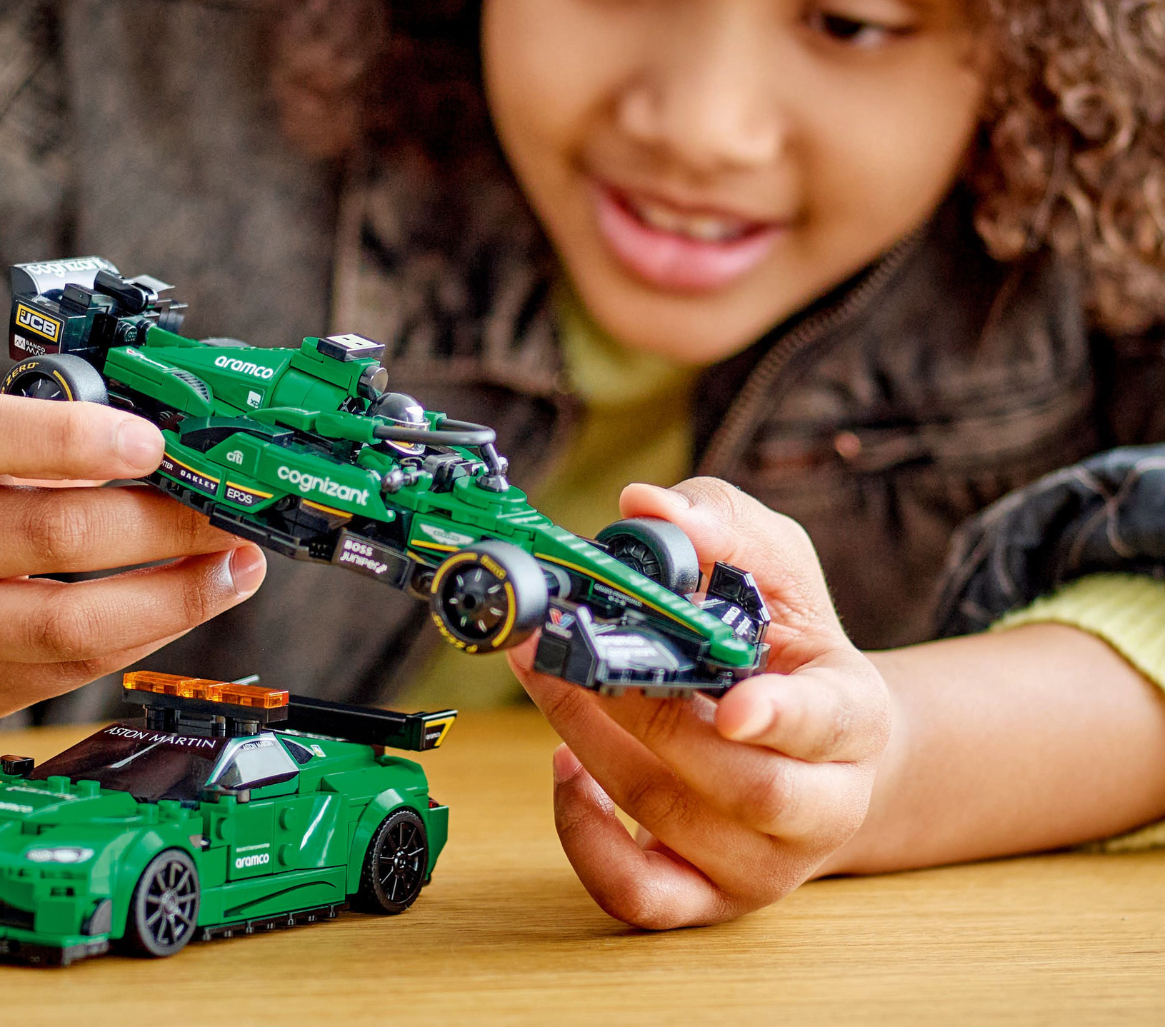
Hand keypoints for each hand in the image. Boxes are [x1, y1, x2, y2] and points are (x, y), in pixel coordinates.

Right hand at [0, 392, 265, 737]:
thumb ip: (41, 446)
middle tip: (231, 509)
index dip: (74, 437)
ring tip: (236, 568)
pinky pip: (71, 670)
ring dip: (178, 595)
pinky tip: (186, 603)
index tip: (153, 442)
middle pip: (56, 534)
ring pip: (74, 623)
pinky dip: (143, 635)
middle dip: (167, 523)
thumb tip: (175, 454)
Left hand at [509, 477, 890, 927]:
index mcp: (854, 717)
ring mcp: (762, 861)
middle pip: (737, 783)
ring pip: (671, 821)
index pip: (828, 726)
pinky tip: (564, 766)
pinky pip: (638, 894)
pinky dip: (585, 837)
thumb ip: (720, 525)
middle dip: (643, 711)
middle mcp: (820, 804)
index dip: (782, 720)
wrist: (818, 744)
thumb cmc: (789, 644)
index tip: (735, 706)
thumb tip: (645, 504)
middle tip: (574, 645)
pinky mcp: (706, 895)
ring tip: (546, 672)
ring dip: (590, 740)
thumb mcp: (774, 565)